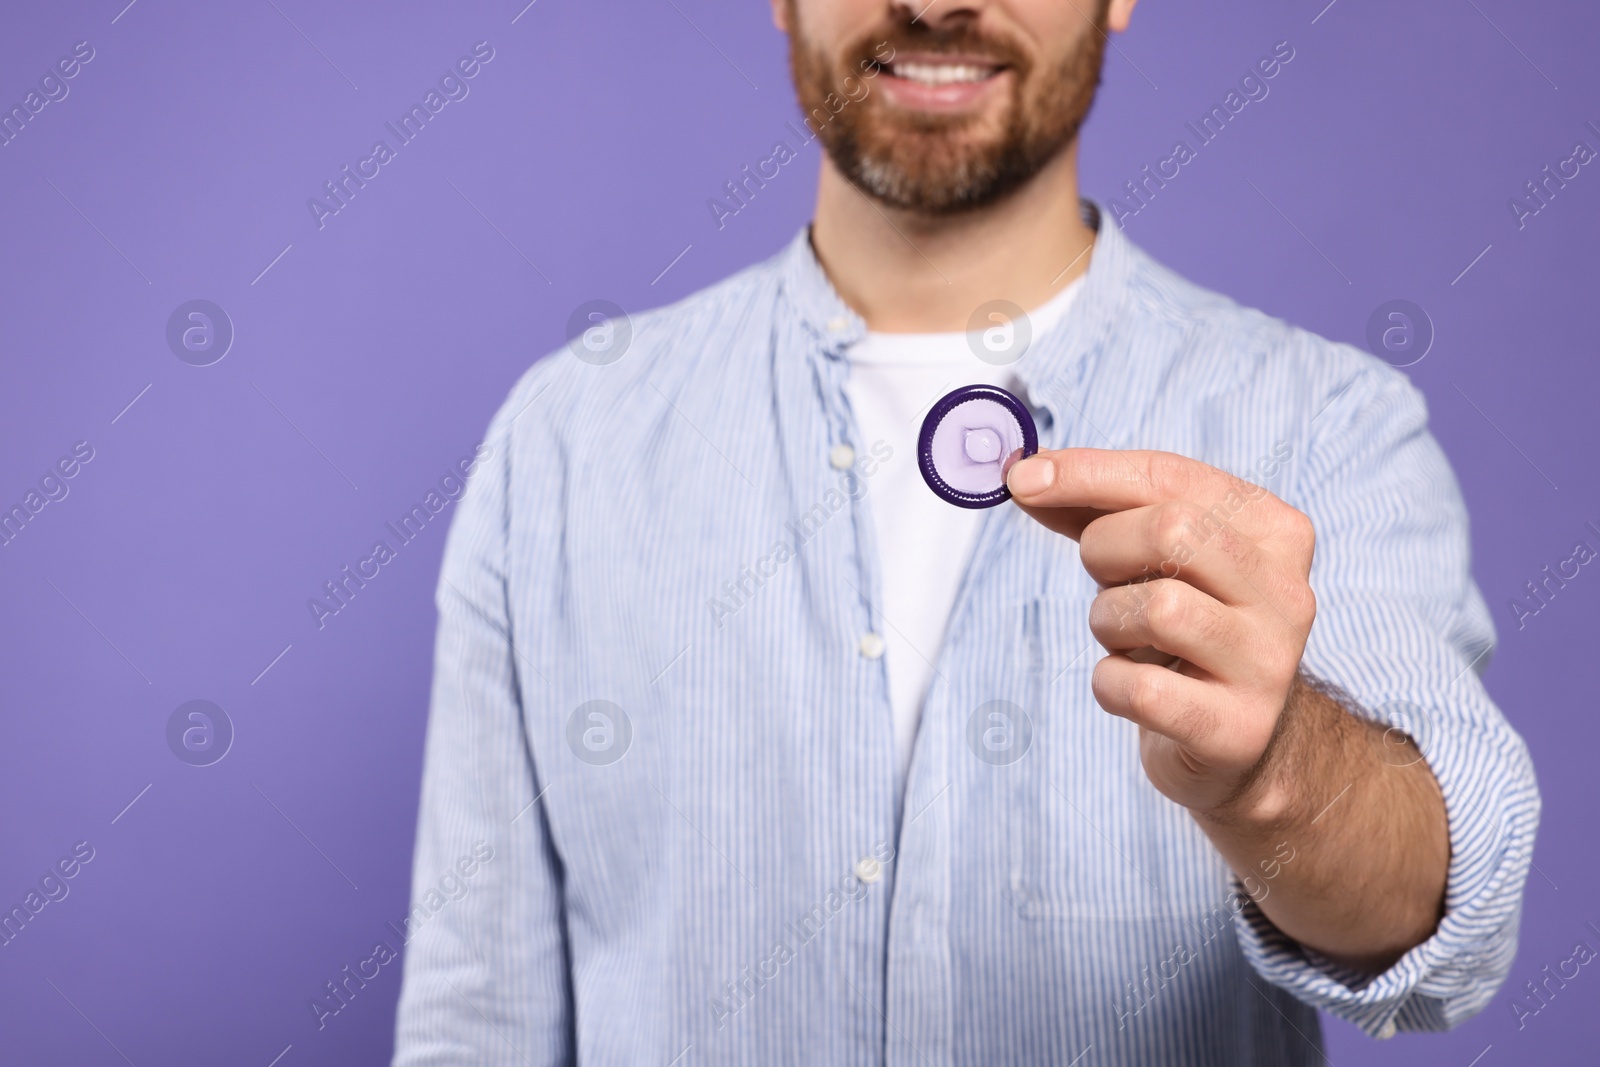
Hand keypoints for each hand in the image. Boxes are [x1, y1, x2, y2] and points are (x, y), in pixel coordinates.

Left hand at [1006, 448, 1317, 816]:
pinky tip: (1130, 688)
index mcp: (1274, 530)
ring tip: (1125, 639)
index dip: (1087, 473)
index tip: (1023, 478)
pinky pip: (1141, 689)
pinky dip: (1110, 684)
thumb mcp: (1149, 557)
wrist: (1236, 738)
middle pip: (1172, 532)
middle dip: (1105, 551)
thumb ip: (1094, 508)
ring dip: (1108, 622)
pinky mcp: (1239, 728)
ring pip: (1159, 610)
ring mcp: (1270, 664)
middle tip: (1103, 580)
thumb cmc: (1183, 629)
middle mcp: (1288, 592)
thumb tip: (1024, 471)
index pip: (1173, 478)